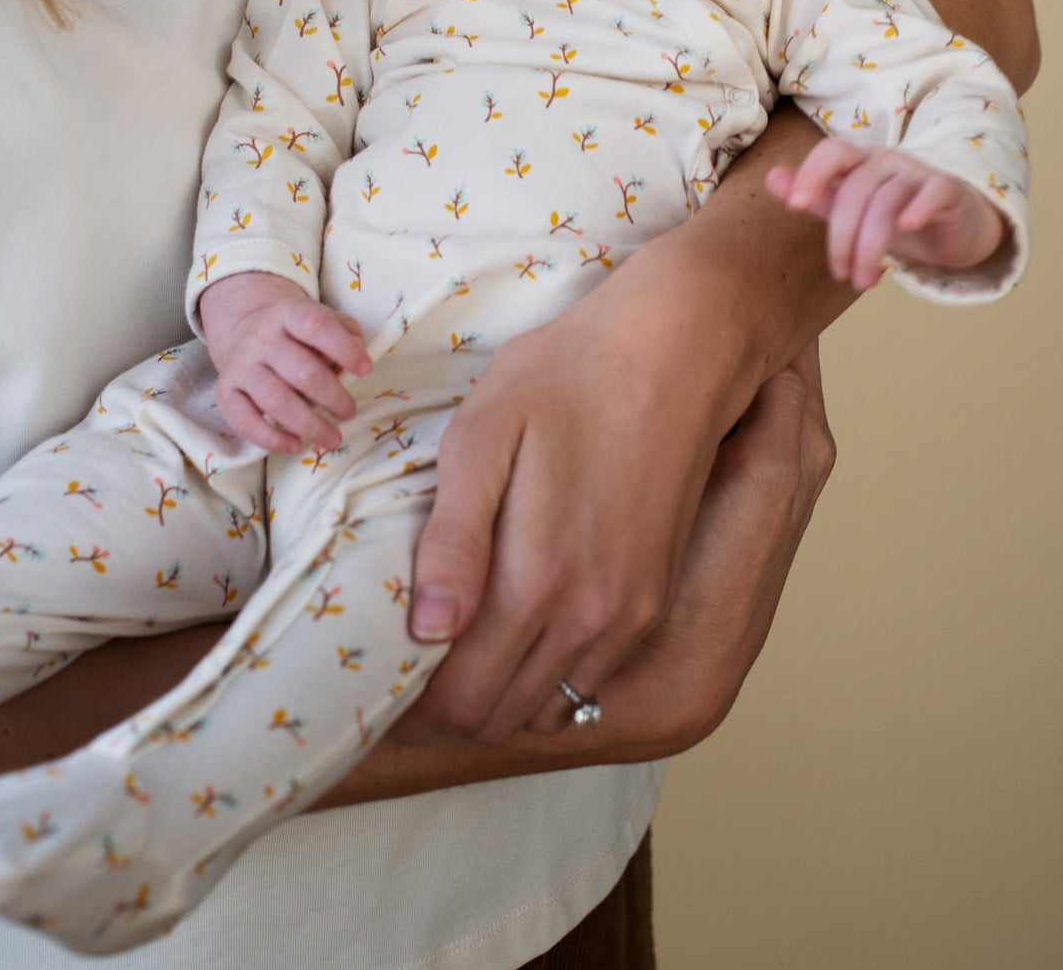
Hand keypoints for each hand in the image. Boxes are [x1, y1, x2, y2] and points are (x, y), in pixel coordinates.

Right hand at [198, 270, 371, 452]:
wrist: (244, 329)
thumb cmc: (297, 333)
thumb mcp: (324, 319)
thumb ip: (347, 333)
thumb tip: (360, 359)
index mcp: (290, 315)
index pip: (315, 326)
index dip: (343, 349)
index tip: (365, 370)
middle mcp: (262, 338)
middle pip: (301, 371)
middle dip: (332, 397)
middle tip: (349, 412)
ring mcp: (241, 366)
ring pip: (275, 399)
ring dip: (308, 424)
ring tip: (332, 438)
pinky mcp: (225, 392)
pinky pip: (244, 420)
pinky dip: (270, 438)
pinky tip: (295, 445)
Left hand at [399, 256, 732, 745]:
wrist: (680, 348)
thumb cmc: (568, 374)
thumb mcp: (483, 434)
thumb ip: (454, 539)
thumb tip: (428, 631)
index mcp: (538, 582)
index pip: (461, 700)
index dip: (412, 707)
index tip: (383, 680)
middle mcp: (592, 618)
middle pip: (501, 715)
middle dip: (449, 706)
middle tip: (412, 666)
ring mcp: (633, 614)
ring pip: (551, 704)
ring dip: (502, 693)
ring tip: (464, 646)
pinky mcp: (657, 597)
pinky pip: (592, 677)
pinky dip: (551, 674)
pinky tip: (524, 625)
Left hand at [766, 137, 1004, 287]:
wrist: (956, 229)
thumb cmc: (897, 219)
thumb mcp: (856, 214)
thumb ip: (818, 198)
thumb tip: (772, 178)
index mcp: (861, 162)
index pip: (833, 151)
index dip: (812, 173)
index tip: (796, 206)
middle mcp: (887, 161)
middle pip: (856, 190)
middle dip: (843, 237)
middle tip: (841, 275)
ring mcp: (918, 173)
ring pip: (887, 202)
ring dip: (871, 247)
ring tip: (864, 282)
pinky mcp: (948, 190)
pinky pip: (933, 191)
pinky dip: (918, 208)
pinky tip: (907, 229)